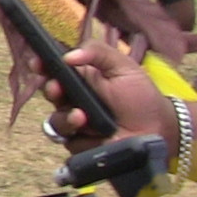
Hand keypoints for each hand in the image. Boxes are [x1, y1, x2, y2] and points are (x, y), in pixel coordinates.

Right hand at [33, 40, 175, 157]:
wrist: (159, 128)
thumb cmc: (141, 95)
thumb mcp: (123, 66)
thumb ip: (97, 52)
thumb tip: (67, 56)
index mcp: (81, 78)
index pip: (54, 70)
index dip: (42, 66)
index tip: (38, 63)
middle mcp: (74, 100)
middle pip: (49, 94)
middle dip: (51, 91)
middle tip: (58, 89)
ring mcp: (76, 124)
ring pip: (55, 122)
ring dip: (65, 118)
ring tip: (81, 117)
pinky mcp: (81, 145)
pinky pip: (69, 142)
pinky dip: (80, 138)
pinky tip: (95, 134)